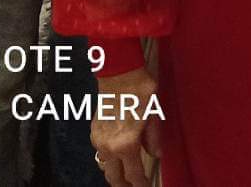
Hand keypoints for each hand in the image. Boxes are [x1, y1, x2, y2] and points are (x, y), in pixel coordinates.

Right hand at [93, 67, 160, 186]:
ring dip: (115, 174)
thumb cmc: (140, 91)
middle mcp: (109, 147)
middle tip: (135, 186)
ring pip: (105, 167)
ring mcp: (98, 141)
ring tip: (126, 175)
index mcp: (127, 144)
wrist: (119, 74)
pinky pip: (100, 154)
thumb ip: (154, 138)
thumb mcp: (154, 114)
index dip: (141, 184)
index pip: (133, 175)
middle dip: (124, 186)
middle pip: (114, 178)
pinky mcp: (94, 133)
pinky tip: (118, 157)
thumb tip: (157, 155)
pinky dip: (108, 160)